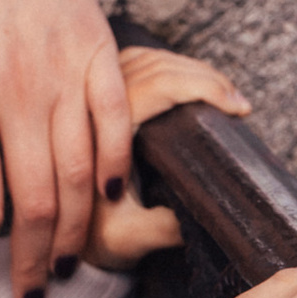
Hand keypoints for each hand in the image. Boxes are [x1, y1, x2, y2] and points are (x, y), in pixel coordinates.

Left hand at [0, 0, 133, 297]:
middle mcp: (17, 95)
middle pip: (37, 204)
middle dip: (34, 261)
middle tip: (32, 291)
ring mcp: (64, 72)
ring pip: (82, 176)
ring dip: (78, 229)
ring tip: (69, 259)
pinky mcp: (98, 48)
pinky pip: (116, 123)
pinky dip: (116, 165)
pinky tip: (110, 196)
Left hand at [83, 45, 251, 269]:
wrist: (56, 233)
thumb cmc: (89, 236)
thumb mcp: (125, 239)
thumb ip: (162, 228)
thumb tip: (208, 208)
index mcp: (96, 126)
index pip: (158, 86)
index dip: (202, 89)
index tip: (236, 109)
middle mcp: (88, 98)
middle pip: (158, 66)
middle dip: (206, 79)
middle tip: (239, 104)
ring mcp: (88, 88)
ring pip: (149, 58)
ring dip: (191, 70)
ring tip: (225, 93)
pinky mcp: (92, 90)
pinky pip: (138, 62)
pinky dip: (171, 67)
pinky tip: (194, 82)